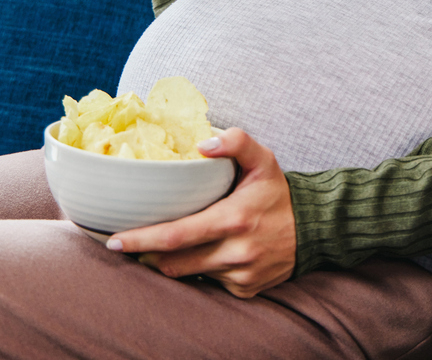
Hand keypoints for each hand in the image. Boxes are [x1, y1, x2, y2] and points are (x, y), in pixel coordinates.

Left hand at [105, 128, 296, 298]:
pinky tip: (206, 252)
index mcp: (234, 219)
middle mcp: (236, 252)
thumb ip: (236, 141)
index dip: (142, 240)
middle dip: (146, 255)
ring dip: (172, 262)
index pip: (176, 236)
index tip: (116, 240)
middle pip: (174, 262)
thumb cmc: (278, 192)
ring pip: (190, 273)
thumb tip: (203, 144)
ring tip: (163, 245)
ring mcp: (240, 275)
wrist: (315, 228)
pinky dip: (200, 269)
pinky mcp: (245, 290)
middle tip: (126, 244)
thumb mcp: (263, 159)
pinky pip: (209, 282)